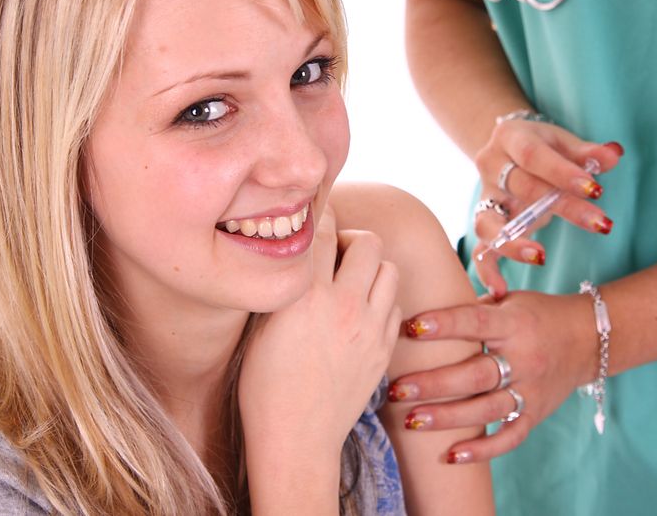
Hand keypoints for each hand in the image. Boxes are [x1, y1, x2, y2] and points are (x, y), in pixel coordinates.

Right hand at [240, 207, 402, 455]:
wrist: (296, 441)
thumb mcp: (260, 327)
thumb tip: (290, 246)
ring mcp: (371, 329)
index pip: (323, 229)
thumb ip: (282, 283)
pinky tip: (360, 310)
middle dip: (350, 238)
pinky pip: (395, 304)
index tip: (309, 215)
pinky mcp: (385, 349)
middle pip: (368, 240)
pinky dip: (381, 298)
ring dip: (372, 266)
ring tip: (350, 281)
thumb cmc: (264, 387)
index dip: (316, 214)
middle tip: (333, 254)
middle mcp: (345, 307)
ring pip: (390, 269)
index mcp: (306, 297)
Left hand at [392, 290, 595, 462]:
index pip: (475, 322)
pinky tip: (451, 455)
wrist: (589, 338)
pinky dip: (482, 449)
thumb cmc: (536, 314)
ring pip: (487, 409)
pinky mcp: (536, 413)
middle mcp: (523, 358)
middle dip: (434, 384)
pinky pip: (509, 436)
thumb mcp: (509, 301)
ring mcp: (531, 390)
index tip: (411, 328)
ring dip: (447, 418)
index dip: (444, 325)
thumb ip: (473, 308)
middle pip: (475, 375)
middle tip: (397, 390)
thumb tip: (425, 314)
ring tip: (411, 421)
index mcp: (513, 323)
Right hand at [473, 116, 622, 294]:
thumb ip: (588, 153)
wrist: (508, 151)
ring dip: (514, 243)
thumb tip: (614, 154)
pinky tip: (501, 291)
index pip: (534, 155)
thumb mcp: (564, 143)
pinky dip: (487, 271)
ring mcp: (483, 198)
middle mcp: (490, 166)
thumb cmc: (544, 148)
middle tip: (601, 225)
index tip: (596, 190)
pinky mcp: (483, 223)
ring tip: (540, 258)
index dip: (563, 172)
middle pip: (523, 189)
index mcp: (510, 137)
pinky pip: (480, 249)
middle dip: (564, 208)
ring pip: (489, 222)